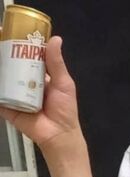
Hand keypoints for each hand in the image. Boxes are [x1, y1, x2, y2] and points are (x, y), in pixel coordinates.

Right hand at [0, 34, 82, 153]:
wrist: (58, 135)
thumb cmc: (64, 110)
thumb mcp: (64, 84)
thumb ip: (56, 63)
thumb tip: (55, 39)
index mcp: (38, 75)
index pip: (25, 55)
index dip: (17, 43)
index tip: (7, 30)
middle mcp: (24, 82)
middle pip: (9, 63)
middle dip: (2, 51)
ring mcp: (13, 92)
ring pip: (1, 76)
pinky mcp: (5, 104)